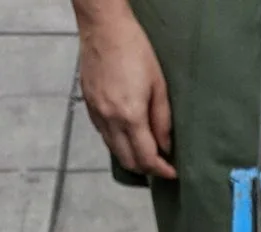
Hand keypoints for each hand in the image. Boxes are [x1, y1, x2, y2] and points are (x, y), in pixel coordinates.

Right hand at [77, 14, 175, 178]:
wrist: (104, 29)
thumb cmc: (137, 52)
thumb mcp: (159, 86)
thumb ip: (162, 120)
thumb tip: (166, 147)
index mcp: (130, 116)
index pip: (146, 157)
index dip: (161, 170)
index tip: (172, 173)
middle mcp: (109, 119)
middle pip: (127, 160)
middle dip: (146, 169)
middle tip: (162, 166)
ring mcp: (96, 113)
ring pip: (113, 150)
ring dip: (131, 157)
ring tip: (148, 154)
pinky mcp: (88, 105)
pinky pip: (103, 134)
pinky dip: (118, 143)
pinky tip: (129, 137)